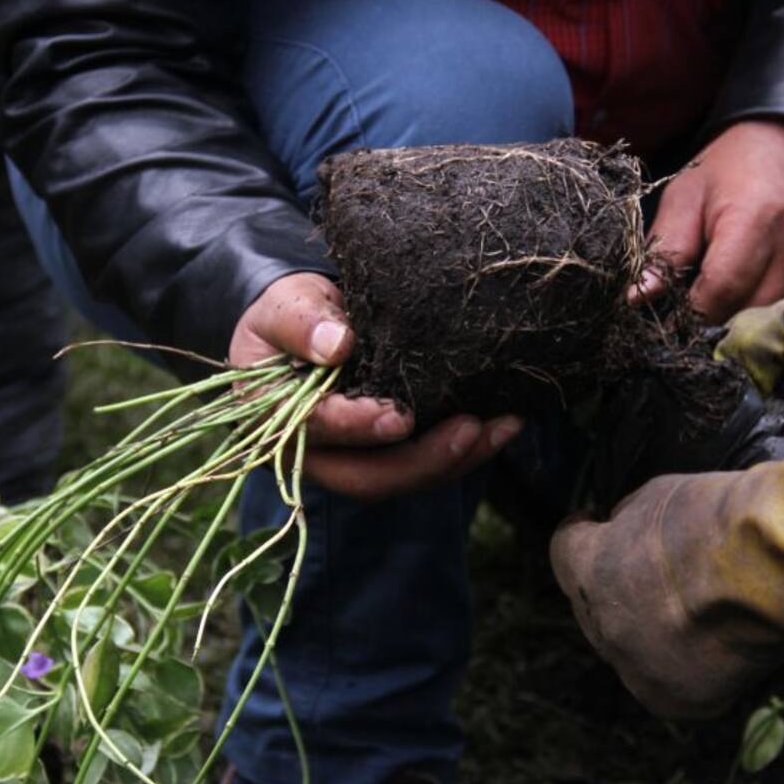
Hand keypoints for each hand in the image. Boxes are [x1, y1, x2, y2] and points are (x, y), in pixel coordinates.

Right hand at [229, 272, 521, 499]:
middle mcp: (318, 454)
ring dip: (457, 459)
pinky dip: (468, 449)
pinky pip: (427, 463)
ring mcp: (357, 459)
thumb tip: (337, 345)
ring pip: (405, 478)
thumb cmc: (290, 311)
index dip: (357, 428)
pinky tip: (505, 424)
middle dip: (423, 462)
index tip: (399, 416)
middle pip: (368, 478)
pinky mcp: (390, 453)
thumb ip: (301, 322)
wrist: (308, 323)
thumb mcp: (284, 305)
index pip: (317, 432)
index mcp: (278, 420)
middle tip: (469, 430)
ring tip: (502, 427)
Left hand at [632, 120, 783, 322]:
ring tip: (717, 314)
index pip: (722, 290)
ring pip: (773, 324)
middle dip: (714, 326)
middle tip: (689, 324)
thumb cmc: (728, 170)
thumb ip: (665, 250)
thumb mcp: (685, 198)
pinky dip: (769, 321)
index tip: (669, 324)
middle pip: (749, 314)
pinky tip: (748, 307)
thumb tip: (638, 298)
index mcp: (757, 219)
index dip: (691, 314)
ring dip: (741, 328)